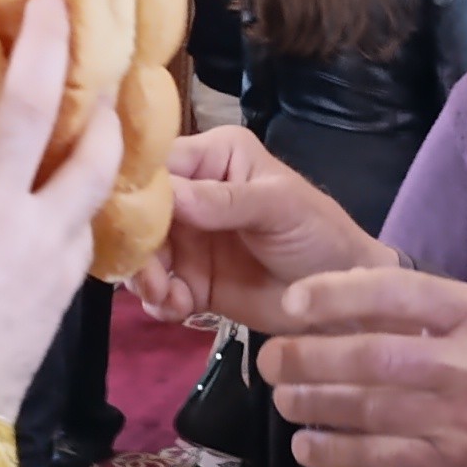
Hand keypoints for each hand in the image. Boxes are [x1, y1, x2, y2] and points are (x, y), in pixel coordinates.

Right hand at [0, 0, 118, 415]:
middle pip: (33, 103)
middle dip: (49, 43)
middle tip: (58, 2)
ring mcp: (34, 240)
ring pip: (87, 160)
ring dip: (101, 114)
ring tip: (113, 85)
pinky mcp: (61, 279)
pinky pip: (90, 219)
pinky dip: (97, 189)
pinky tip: (99, 175)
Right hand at [128, 127, 389, 329]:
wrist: (343, 300)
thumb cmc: (320, 235)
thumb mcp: (280, 207)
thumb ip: (227, 200)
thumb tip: (171, 195)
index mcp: (215, 157)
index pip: (160, 162)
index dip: (135, 187)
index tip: (123, 217)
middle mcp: (193, 192)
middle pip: (140, 211)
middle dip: (137, 243)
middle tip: (149, 276)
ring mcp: (189, 240)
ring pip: (143, 252)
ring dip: (145, 277)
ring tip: (168, 297)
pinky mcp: (191, 281)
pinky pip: (158, 289)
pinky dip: (160, 301)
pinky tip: (179, 309)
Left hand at [260, 271, 466, 466]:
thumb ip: (434, 310)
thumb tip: (350, 287)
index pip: (397, 293)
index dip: (336, 295)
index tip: (294, 302)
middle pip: (370, 354)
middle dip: (307, 356)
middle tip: (270, 356)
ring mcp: (458, 419)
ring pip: (365, 406)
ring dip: (311, 401)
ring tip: (281, 396)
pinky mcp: (449, 464)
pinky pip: (376, 456)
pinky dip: (333, 450)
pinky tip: (305, 444)